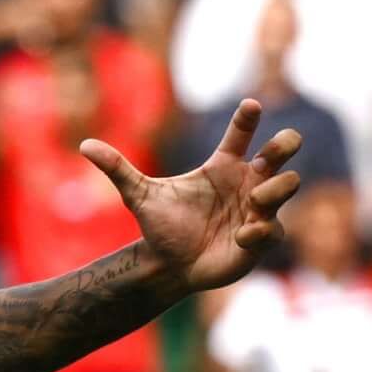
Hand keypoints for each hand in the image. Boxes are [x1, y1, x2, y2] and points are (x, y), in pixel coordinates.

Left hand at [89, 97, 301, 297]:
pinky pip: (275, 229)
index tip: (250, 106)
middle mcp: (246, 182)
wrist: (167, 266)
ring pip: (287, 185)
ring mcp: (258, 209)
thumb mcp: (138, 196)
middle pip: (282, 151)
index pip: (242, 133)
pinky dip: (261, 230)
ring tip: (253, 200)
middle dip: (286, 143)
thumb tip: (84, 144)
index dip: (248, 118)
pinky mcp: (261, 238)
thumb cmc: (160, 227)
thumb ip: (117, 169)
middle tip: (273, 152)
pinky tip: (241, 235)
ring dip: (275, 189)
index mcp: (223, 165)